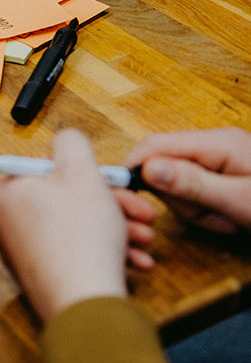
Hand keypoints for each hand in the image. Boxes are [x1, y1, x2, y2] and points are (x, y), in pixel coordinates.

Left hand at [0, 129, 157, 321]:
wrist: (84, 304)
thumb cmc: (79, 238)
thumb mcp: (82, 171)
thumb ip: (72, 142)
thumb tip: (65, 138)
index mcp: (7, 192)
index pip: (50, 168)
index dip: (88, 175)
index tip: (113, 183)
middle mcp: (7, 222)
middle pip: (67, 199)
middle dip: (112, 205)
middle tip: (142, 213)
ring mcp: (22, 252)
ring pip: (77, 228)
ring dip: (116, 229)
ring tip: (144, 241)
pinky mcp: (41, 275)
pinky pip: (75, 253)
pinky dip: (105, 253)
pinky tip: (133, 261)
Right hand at [124, 128, 250, 233]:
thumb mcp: (238, 200)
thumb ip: (192, 184)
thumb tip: (147, 169)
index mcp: (218, 143)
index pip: (156, 145)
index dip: (134, 168)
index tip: (124, 195)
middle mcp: (214, 144)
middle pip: (164, 165)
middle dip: (174, 196)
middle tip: (206, 215)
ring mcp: (217, 158)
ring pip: (176, 183)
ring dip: (192, 207)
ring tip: (226, 220)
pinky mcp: (219, 173)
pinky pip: (192, 190)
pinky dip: (201, 209)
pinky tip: (226, 217)